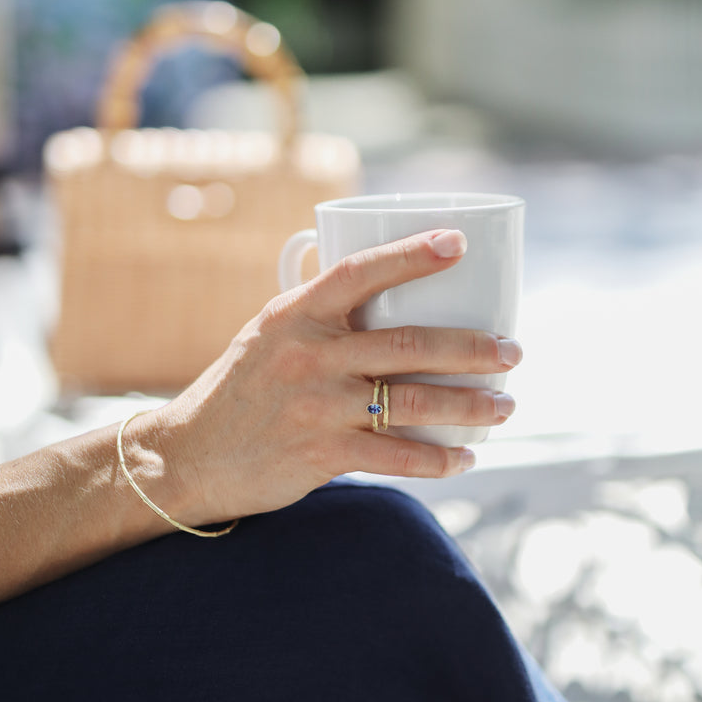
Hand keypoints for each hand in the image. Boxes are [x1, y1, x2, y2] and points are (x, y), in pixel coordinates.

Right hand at [132, 229, 521, 526]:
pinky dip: (439, 459)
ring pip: (414, 401)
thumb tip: (379, 292)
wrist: (189, 455)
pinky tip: (465, 457)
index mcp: (296, 315)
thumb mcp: (268, 336)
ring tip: (505, 406)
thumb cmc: (239, 390)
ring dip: (471, 405)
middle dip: (473, 349)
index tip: (459, 242)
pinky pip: (397, 455)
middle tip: (512, 353)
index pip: (359, 272)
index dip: (412, 253)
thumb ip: (318, 317)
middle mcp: (309, 355)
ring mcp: (316, 406)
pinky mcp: (321, 454)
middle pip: (409, 344)